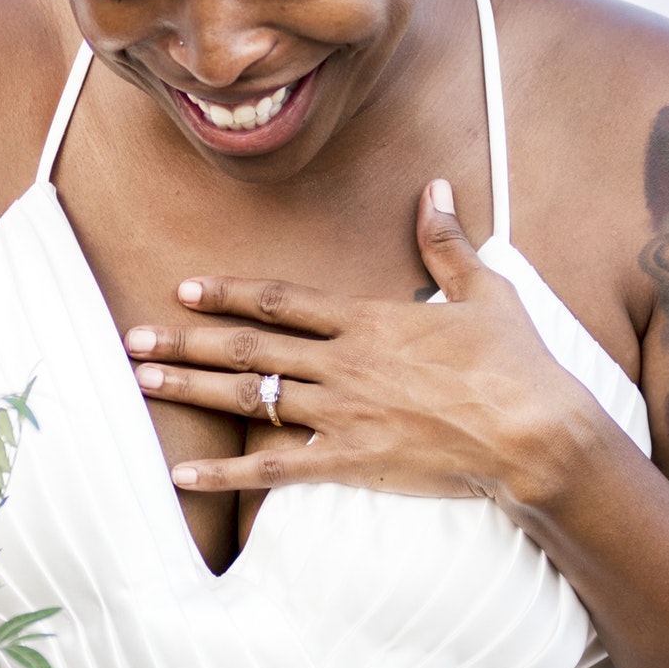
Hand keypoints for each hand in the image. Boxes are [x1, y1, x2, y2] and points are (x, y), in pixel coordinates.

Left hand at [123, 179, 596, 503]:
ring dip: (190, 390)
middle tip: (133, 338)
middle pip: (249, 348)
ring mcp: (342, 413)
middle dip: (186, 341)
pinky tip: (182, 479)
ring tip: (141, 383)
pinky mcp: (350, 461)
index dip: (229, 293)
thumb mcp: (485, 290)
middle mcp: (343, 363)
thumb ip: (447, 241)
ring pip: (250, 399)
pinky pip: (274, 469)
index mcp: (368, 319)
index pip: (281, 300)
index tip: (187, 288)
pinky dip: (225, 476)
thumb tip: (436, 188)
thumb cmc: (516, 363)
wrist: (535, 432)